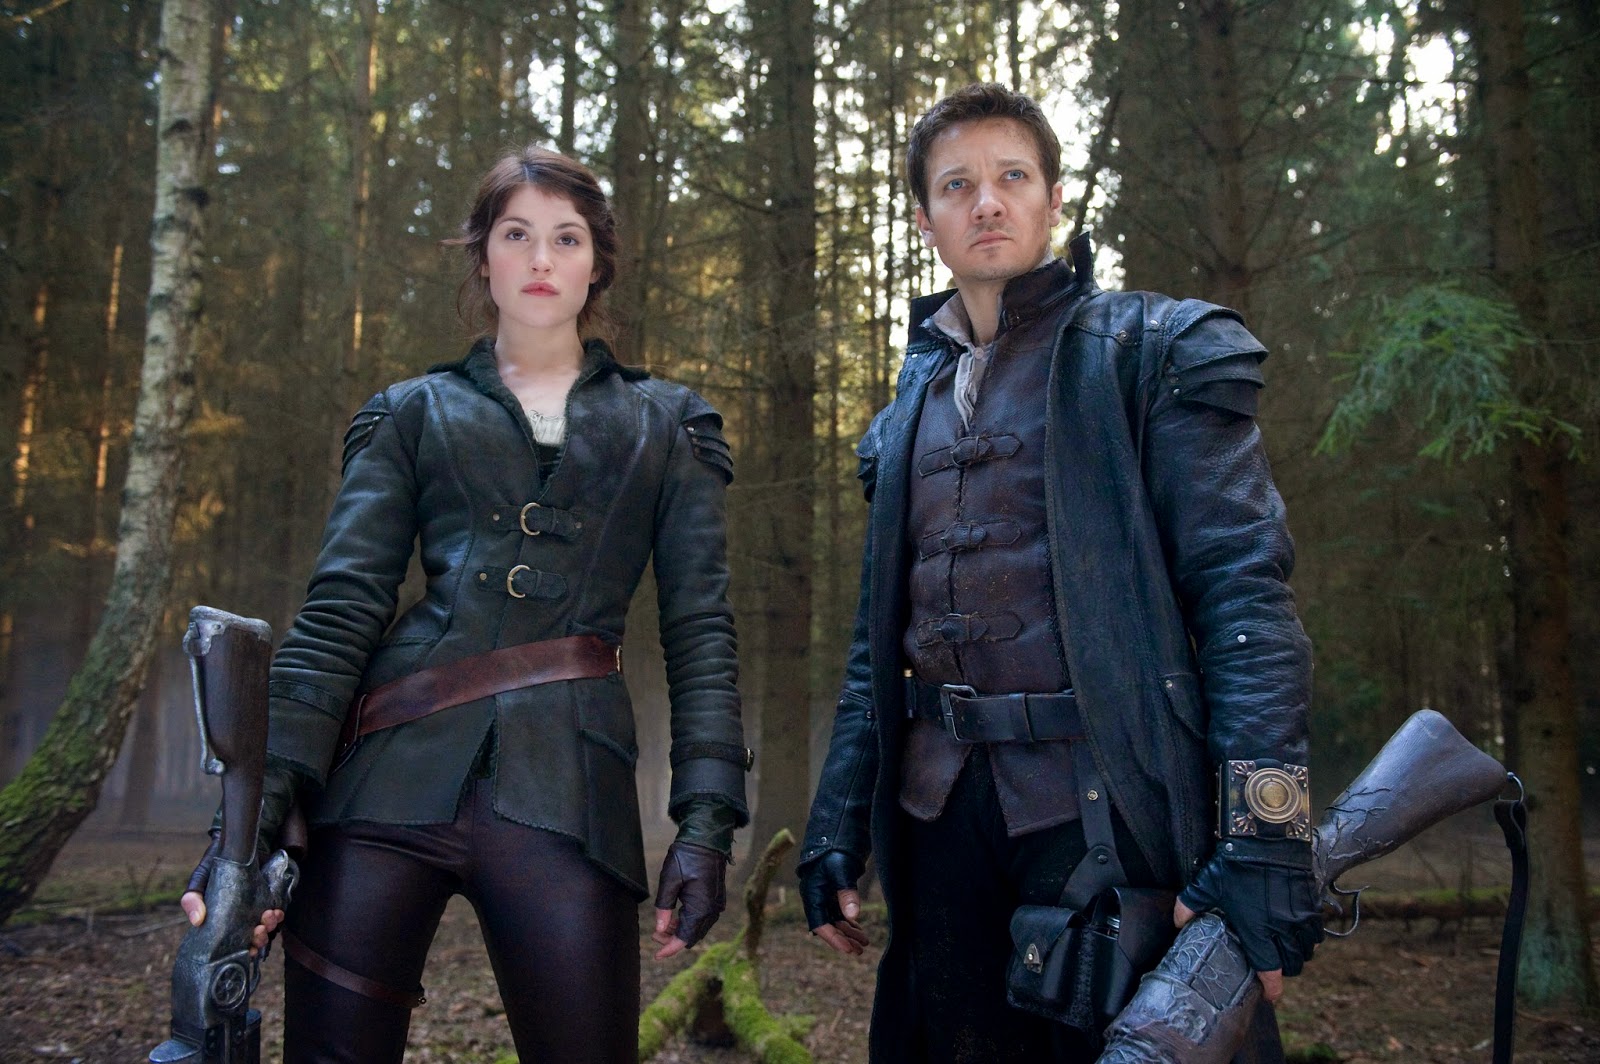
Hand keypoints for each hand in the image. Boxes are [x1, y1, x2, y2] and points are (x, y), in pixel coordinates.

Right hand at [181, 833, 283, 956]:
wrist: (239, 840)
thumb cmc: (215, 862)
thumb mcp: (201, 878)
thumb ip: (193, 897)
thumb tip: (197, 922)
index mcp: (224, 920)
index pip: (233, 943)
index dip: (242, 950)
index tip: (248, 950)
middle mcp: (242, 917)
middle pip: (254, 938)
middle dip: (259, 939)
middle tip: (259, 931)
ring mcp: (258, 907)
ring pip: (269, 926)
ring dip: (271, 926)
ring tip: (268, 917)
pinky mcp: (272, 896)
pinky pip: (279, 910)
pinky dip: (279, 913)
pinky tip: (277, 910)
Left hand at [652, 840, 727, 959]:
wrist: (707, 839)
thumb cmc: (686, 856)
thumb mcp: (669, 881)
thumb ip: (664, 907)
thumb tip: (659, 929)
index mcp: (700, 908)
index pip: (684, 938)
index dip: (669, 949)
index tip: (656, 956)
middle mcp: (712, 910)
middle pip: (692, 936)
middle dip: (673, 939)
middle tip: (655, 934)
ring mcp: (716, 905)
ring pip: (697, 929)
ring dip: (681, 931)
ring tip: (662, 925)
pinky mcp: (716, 899)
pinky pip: (703, 919)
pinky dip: (688, 922)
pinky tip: (675, 916)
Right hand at [798, 850, 869, 955]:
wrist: (836, 826)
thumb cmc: (835, 848)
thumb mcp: (841, 870)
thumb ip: (846, 892)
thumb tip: (853, 915)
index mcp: (812, 893)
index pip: (820, 924)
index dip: (834, 939)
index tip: (849, 950)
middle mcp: (816, 895)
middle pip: (828, 924)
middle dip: (843, 938)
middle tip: (860, 950)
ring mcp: (825, 891)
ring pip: (835, 918)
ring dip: (848, 931)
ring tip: (864, 942)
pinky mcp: (834, 887)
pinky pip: (839, 909)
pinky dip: (849, 919)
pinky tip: (859, 927)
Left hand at [1177, 838, 1323, 1004]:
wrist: (1268, 838)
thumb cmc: (1236, 863)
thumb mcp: (1207, 883)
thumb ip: (1189, 905)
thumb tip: (1178, 922)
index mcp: (1258, 931)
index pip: (1269, 970)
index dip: (1271, 988)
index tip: (1269, 995)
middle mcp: (1283, 929)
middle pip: (1292, 964)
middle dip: (1283, 970)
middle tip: (1273, 966)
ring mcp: (1301, 918)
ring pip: (1307, 950)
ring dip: (1298, 955)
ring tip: (1285, 950)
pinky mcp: (1312, 905)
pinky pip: (1317, 932)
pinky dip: (1310, 938)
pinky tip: (1299, 932)